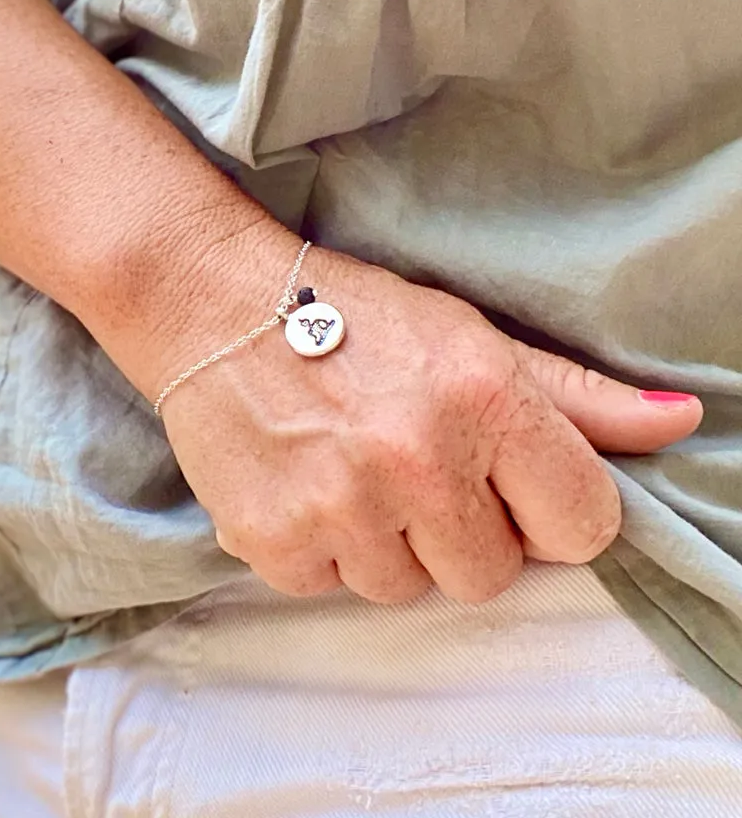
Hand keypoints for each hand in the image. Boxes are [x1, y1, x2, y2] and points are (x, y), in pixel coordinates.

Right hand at [156, 234, 701, 604]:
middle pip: (491, 575)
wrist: (212, 303)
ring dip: (382, 543)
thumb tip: (680, 424)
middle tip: (404, 463)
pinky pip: (327, 587)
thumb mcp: (469, 336)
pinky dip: (317, 548)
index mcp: (483, 399)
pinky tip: (301, 483)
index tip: (499, 480)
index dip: (544, 508)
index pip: (583, 526)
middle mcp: (417, 459)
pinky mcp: (273, 538)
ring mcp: (342, 506)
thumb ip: (576, 397)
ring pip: (403, 589)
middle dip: (457, 529)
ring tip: (345, 467)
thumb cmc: (348, 313)